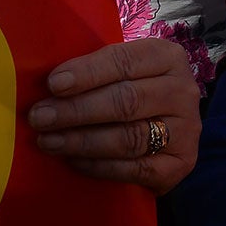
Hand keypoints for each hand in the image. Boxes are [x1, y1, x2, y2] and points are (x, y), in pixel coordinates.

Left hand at [27, 38, 200, 192]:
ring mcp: (186, 130)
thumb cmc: (134, 91)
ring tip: (49, 141)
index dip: (87, 73)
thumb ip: (95, 71)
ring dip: (82, 141)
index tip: (53, 84)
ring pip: (129, 137)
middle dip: (76, 110)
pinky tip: (72, 161)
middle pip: (125, 100)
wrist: (169, 131)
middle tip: (40, 118)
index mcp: (167, 57)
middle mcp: (183, 91)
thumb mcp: (123, 71)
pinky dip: (99, 166)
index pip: (124, 61)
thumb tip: (49, 84)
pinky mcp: (180, 164)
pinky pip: (134, 168)